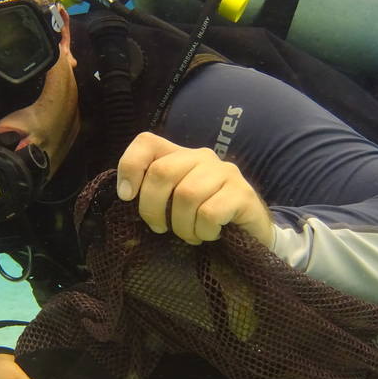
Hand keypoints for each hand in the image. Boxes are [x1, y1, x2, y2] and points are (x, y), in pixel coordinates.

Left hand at [116, 132, 273, 246]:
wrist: (253, 234)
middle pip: (162, 172)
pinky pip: (210, 213)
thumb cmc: (206, 220)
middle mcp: (203, 157)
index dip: (130, 166)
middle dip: (152, 208)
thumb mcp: (174, 206)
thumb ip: (153, 198)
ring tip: (190, 235)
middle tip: (160, 228)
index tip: (126, 196)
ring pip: (186, 195)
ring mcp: (225, 173)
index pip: (147, 143)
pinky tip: (211, 235)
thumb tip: (125, 201)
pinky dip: (203, 231)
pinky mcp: (243, 194)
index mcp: (181, 157)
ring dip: (182, 226)